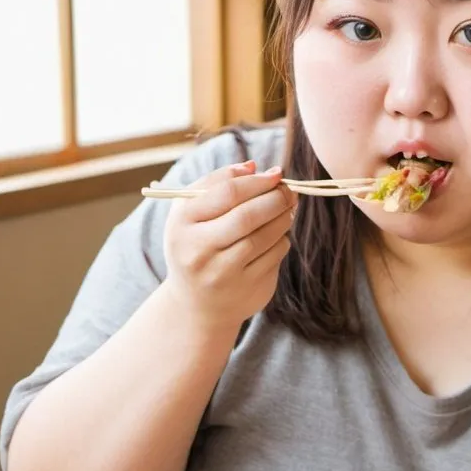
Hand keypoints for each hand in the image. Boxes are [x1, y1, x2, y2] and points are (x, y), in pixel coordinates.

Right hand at [162, 160, 295, 332]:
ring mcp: (222, 273)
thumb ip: (219, 183)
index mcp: (181, 223)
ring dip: (283, 217)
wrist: (197, 303)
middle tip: (288, 191)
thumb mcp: (194, 212)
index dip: (258, 181)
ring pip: (265, 236)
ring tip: (287, 209)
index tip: (276, 174)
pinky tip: (277, 235)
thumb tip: (256, 167)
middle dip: (275, 198)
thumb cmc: (197, 243)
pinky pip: (275, 254)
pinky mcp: (246, 289)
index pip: (227, 193)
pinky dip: (282, 239)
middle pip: (247, 216)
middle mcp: (198, 250)